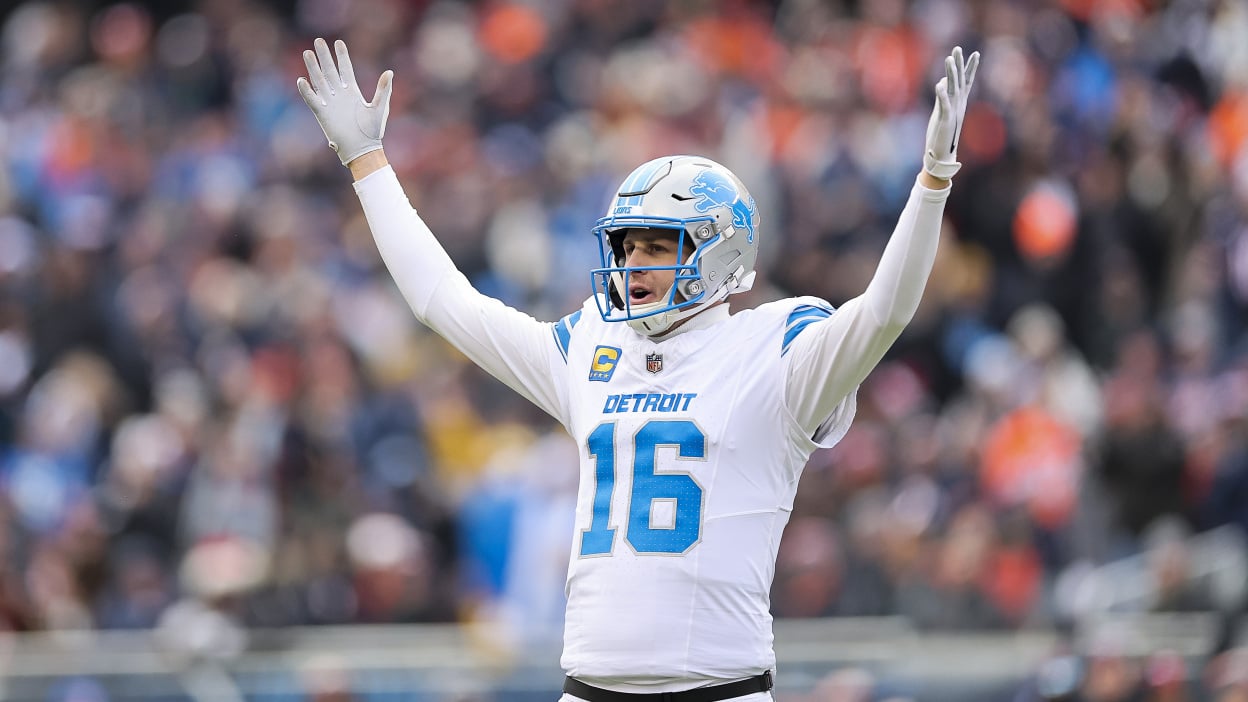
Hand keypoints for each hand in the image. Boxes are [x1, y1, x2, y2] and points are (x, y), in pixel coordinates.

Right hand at [297, 38, 393, 165]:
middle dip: (324, 56)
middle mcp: (339, 95)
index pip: (345, 69)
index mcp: (352, 92)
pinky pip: (312, 100)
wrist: (363, 149)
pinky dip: (306, 91)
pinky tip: (301, 80)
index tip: (338, 42)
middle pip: (329, 71)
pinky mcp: (322, 114)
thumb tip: (389, 72)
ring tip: (307, 53)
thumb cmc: (373, 131)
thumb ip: (383, 90)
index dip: (341, 56)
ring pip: (319, 81)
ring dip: (313, 68)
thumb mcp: (380, 107)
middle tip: (318, 41)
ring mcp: (330, 103)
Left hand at [923, 46, 979, 180]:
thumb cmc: (941, 133)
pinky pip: (944, 104)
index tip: (974, 54)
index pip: (966, 81)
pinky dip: (942, 94)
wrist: (941, 155)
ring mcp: (953, 111)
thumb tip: (943, 81)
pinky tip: (939, 84)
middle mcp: (958, 104)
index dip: (970, 68)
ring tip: (949, 59)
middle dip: (959, 64)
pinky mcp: (945, 120)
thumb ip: (943, 95)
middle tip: (958, 49)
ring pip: (953, 88)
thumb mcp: (942, 110)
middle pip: (960, 80)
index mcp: (959, 102)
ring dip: (951, 73)